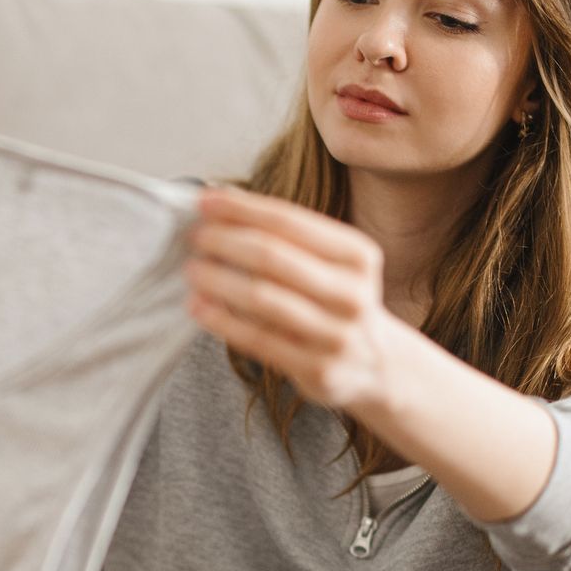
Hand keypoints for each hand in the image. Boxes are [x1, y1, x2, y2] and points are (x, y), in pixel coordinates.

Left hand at [182, 185, 411, 413]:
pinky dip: (222, 320)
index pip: (289, 221)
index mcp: (357, 255)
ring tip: (191, 269)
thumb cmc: (338, 303)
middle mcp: (351, 292)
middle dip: (225, 241)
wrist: (378, 366)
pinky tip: (198, 307)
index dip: (241, 209)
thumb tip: (223, 204)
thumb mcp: (333, 264)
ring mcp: (336, 334)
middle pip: (272, 257)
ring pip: (262, 298)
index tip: (205, 201)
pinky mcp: (318, 369)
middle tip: (195, 237)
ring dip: (218, 279)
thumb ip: (289, 238)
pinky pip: (258, 339)